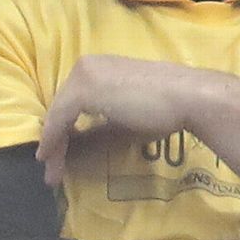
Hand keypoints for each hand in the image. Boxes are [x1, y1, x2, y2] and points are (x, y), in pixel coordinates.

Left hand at [36, 56, 210, 185]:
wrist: (188, 98)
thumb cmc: (163, 109)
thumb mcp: (120, 124)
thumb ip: (94, 132)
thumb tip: (70, 152)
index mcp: (95, 69)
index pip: (69, 103)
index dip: (61, 132)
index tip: (57, 157)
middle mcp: (84, 66)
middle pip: (60, 108)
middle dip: (55, 141)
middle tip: (51, 170)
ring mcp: (82, 75)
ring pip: (56, 115)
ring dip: (53, 146)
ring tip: (52, 173)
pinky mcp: (82, 89)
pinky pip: (58, 119)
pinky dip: (53, 140)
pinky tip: (51, 159)